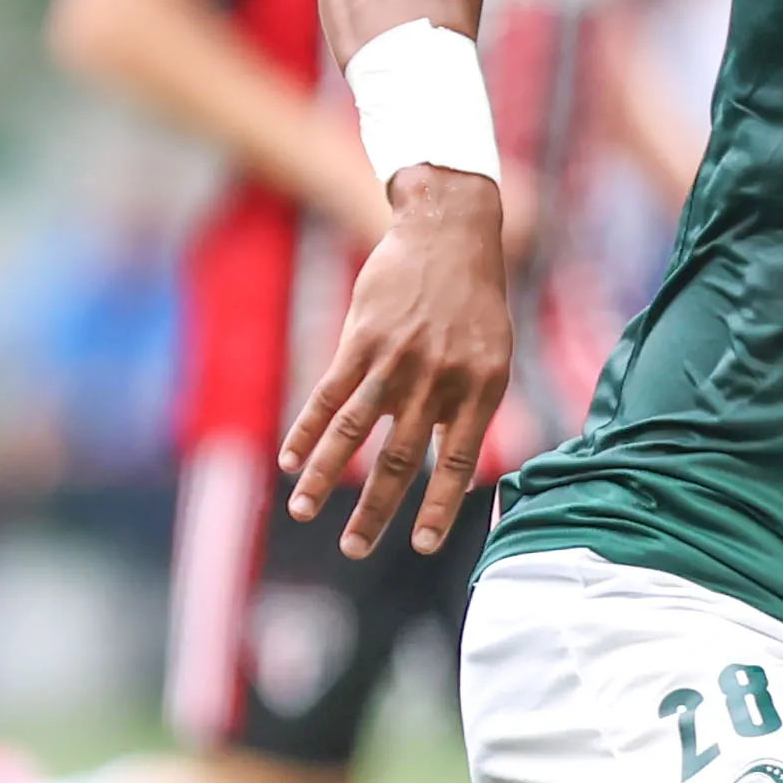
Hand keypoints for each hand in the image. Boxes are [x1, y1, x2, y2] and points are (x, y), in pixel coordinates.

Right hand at [277, 160, 510, 555]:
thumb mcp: (493, 355)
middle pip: (400, 459)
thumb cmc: (474, 302)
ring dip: (325, 477)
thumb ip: (473, 410)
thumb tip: (462, 477)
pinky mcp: (361, 339)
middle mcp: (438, 380)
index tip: (422, 547)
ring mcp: (397, 360)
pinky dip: (307, 429)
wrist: (449, 232)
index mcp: (479, 390)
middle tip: (354, 551)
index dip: (438, 507)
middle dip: (375, 511)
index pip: (457, 463)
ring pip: (355, 432)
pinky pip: (329, 394)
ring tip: (302, 511)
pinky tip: (289, 460)